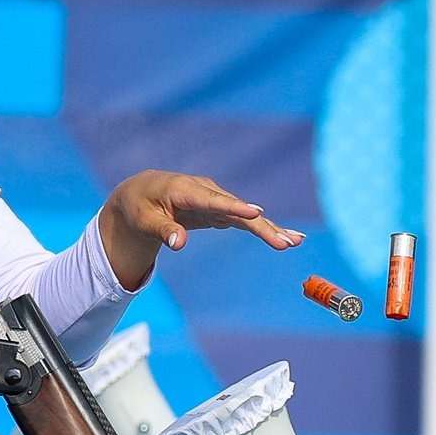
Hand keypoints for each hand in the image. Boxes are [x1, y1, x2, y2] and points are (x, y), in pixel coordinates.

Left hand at [98, 171, 302, 289]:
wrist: (143, 193)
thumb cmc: (140, 206)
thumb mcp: (144, 220)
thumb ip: (163, 231)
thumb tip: (178, 244)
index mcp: (185, 190)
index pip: (212, 200)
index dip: (235, 207)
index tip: (256, 213)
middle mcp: (205, 192)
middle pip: (237, 210)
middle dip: (262, 225)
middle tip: (287, 241)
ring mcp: (215, 200)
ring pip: (245, 216)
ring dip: (270, 229)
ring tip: (294, 242)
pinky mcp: (220, 210)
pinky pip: (244, 220)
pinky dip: (263, 229)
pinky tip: (284, 238)